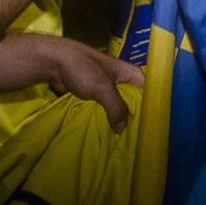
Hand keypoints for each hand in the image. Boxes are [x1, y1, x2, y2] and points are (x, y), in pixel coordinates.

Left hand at [0, 33, 143, 132]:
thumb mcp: (103, 88)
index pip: (149, 93)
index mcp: (131, 74)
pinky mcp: (95, 96)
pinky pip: (104, 111)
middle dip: (134, 120)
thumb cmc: (82, 68)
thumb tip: (122, 129)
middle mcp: (123, 81)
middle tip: (136, 140)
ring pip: (118, 109)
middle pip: (134, 104)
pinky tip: (106, 134)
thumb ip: (116, 107)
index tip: (151, 129)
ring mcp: (108, 89)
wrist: (54, 62)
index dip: (151, 109)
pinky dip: (105, 120)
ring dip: (117, 122)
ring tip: (122, 142)